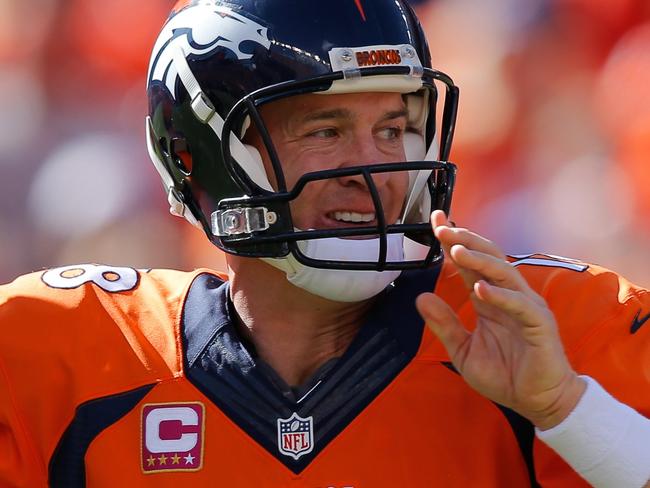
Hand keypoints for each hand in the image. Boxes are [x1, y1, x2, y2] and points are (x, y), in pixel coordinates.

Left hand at [416, 211, 585, 428]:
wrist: (539, 403)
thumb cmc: (506, 375)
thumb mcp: (463, 350)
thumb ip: (444, 325)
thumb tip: (421, 298)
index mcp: (489, 298)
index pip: (469, 263)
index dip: (453, 241)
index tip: (435, 221)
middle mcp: (508, 295)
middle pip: (487, 258)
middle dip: (464, 240)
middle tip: (442, 228)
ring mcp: (525, 307)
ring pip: (504, 273)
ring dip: (480, 260)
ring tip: (457, 250)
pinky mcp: (539, 324)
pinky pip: (519, 305)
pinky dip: (500, 295)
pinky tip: (481, 290)